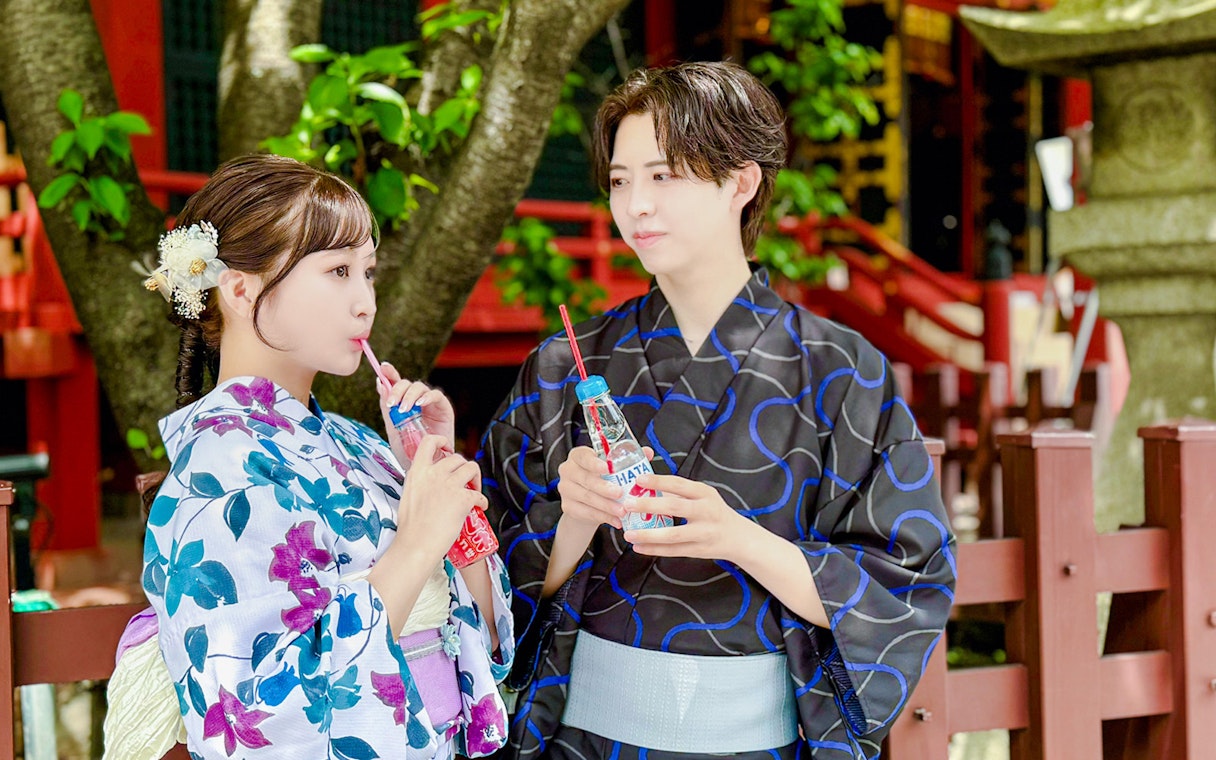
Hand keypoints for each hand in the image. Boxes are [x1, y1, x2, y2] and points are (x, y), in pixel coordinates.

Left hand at [376, 363, 457, 456]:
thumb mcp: (393, 429)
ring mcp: (430, 404)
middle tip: (392, 403)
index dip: (390, 374)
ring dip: (410, 395)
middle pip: (407, 384)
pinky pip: (437, 395)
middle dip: (397, 390)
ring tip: (404, 410)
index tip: (383, 367)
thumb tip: (380, 384)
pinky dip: (428, 397)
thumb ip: (387, 407)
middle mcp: (416, 402)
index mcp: (403, 405)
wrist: (425, 467)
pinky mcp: (444, 409)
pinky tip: (420, 404)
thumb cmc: (409, 451)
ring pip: (420, 387)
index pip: (396, 385)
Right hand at [395, 434, 487, 561]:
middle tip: (465, 482)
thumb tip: (432, 486)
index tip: (447, 449)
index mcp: (417, 472)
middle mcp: (433, 474)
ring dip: (476, 479)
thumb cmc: (411, 528)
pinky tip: (479, 507)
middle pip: (457, 457)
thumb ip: (421, 484)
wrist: (415, 546)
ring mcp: (449, 485)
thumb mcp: (409, 496)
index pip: (429, 441)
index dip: (442, 441)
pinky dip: (483, 501)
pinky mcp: (462, 499)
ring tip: (474, 491)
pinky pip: (479, 495)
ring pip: (472, 468)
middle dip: (463, 468)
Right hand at [556, 446, 624, 530]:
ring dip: (606, 506)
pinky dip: (603, 517)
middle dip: (604, 488)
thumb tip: (648, 452)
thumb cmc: (602, 478)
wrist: (588, 502)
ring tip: (622, 511)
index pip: (583, 457)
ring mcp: (565, 489)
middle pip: (586, 479)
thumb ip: (628, 458)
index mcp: (579, 456)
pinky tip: (616, 521)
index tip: (608, 468)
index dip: (594, 463)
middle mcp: (568, 470)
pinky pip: (586, 512)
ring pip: (587, 498)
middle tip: (620, 494)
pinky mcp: (567, 506)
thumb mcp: (613, 466)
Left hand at [622, 473, 753, 562]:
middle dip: (649, 505)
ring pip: (673, 534)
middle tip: (628, 504)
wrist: (739, 537)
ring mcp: (703, 532)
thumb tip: (648, 487)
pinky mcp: (699, 550)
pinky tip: (639, 547)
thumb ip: (679, 492)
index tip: (639, 480)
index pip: (679, 484)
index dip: (658, 481)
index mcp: (705, 493)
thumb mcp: (704, 496)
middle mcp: (706, 511)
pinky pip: (673, 551)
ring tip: (629, 533)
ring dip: (648, 534)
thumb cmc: (715, 512)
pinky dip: (654, 549)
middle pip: (674, 507)